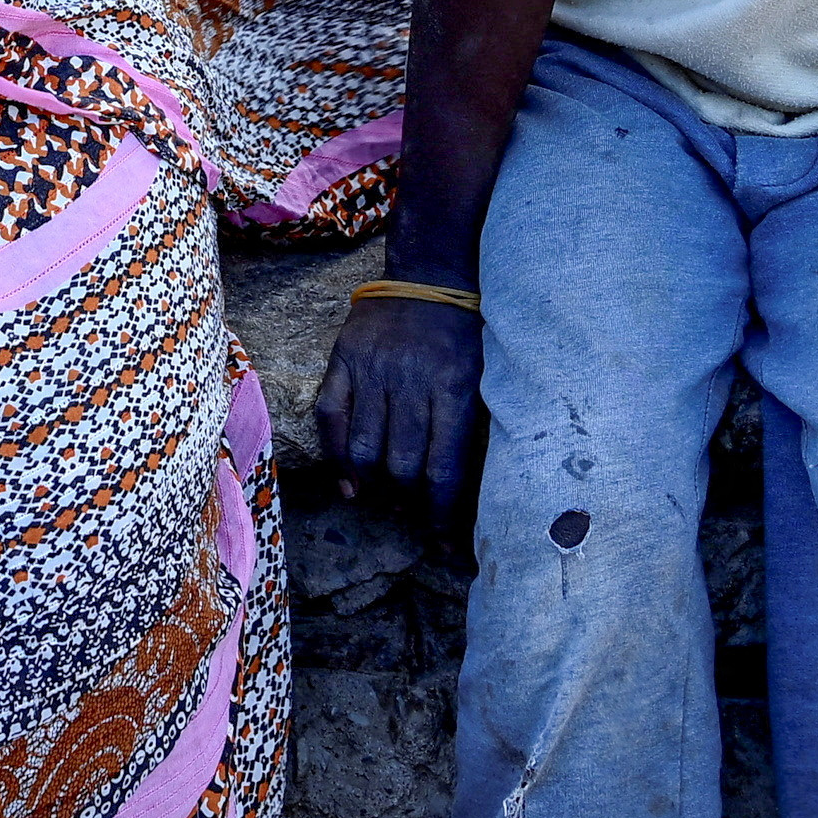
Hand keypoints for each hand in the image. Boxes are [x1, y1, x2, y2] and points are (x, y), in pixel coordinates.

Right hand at [313, 286, 484, 524]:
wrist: (429, 274)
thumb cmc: (466, 332)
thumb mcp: (486, 373)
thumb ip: (470, 424)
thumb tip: (454, 489)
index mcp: (455, 386)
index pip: (444, 468)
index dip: (441, 515)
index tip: (443, 543)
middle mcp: (411, 381)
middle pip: (402, 464)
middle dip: (408, 502)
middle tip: (412, 515)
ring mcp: (372, 370)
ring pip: (366, 448)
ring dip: (373, 486)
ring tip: (384, 501)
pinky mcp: (344, 360)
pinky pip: (331, 417)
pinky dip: (337, 456)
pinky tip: (349, 483)